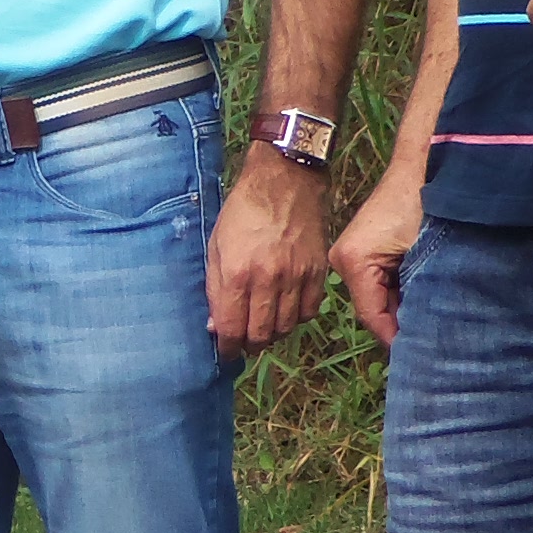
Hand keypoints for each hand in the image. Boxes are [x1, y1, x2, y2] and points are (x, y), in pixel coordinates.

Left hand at [205, 147, 331, 358]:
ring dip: (272, 334)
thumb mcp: (216, 246)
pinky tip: (286, 311)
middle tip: (243, 343)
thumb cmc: (243, 211)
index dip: (227, 347)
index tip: (225, 351)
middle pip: (261, 334)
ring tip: (263, 327)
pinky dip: (297, 318)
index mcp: (239, 273)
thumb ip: (215, 289)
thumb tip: (216, 326)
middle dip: (249, 345)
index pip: (233, 329)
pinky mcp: (318, 272)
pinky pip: (309, 312)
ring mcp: (297, 277)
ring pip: (286, 328)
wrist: (285, 180)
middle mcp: (269, 279)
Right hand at [336, 165, 426, 349]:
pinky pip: (381, 282)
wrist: (425, 165)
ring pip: (379, 298)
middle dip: (402, 324)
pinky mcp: (363, 249)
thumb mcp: (423, 259)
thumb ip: (417, 300)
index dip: (398, 339)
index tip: (425, 357)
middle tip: (434, 341)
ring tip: (432, 319)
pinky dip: (402, 291)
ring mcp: (350, 255)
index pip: (373, 317)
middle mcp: (343, 261)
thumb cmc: (426, 206)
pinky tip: (423, 294)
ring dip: (403, 307)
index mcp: (353, 262)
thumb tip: (418, 339)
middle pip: (374, 309)